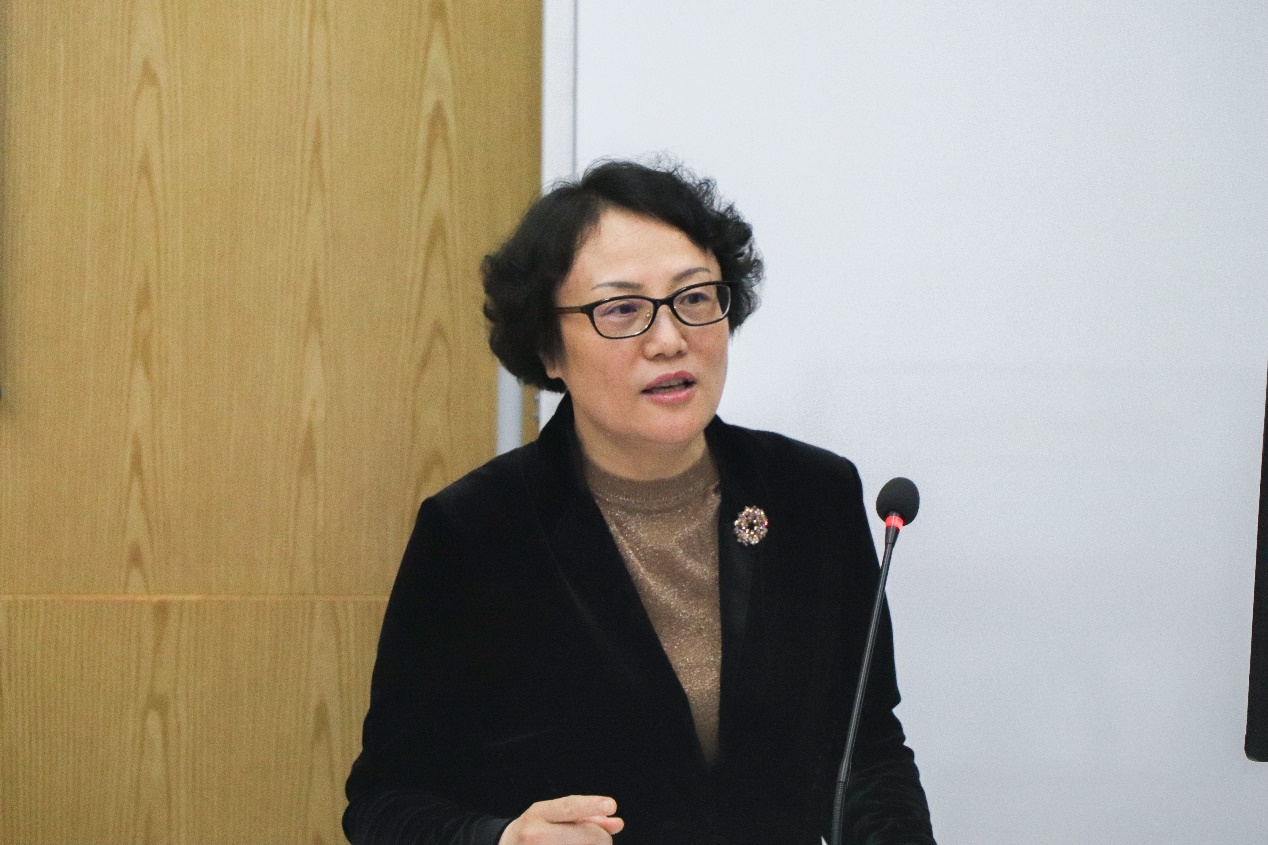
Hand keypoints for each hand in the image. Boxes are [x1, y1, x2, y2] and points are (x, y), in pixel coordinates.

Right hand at [498, 795, 623, 844]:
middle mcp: (535, 835)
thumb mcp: (552, 816)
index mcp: (538, 814)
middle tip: (600, 838)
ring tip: (577, 843)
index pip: (569, 807)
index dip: (591, 805)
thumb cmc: (535, 831)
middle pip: (587, 836)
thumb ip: (586, 817)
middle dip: (601, 837)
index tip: (612, 804)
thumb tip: (616, 823)